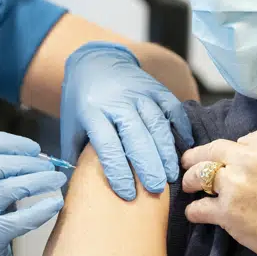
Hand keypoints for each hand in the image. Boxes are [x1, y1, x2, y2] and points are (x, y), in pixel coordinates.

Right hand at [0, 132, 66, 255]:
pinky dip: (42, 209)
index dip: (11, 143)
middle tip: (53, 168)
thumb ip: (1, 175)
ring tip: (58, 180)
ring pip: (10, 189)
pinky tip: (56, 204)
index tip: (35, 148)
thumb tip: (40, 158)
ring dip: (39, 181)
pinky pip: (20, 219)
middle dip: (31, 163)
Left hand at [60, 42, 190, 199]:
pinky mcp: (155, 87)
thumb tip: (80, 187)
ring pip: (157, 124)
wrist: (95, 62)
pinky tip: (185, 146)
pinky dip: (181, 127)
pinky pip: (172, 108)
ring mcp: (139, 92)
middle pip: (136, 137)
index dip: (118, 171)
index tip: (127, 193)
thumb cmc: (82, 101)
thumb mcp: (71, 125)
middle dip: (147, 165)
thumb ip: (76, 153)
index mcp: (92, 112)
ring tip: (171, 175)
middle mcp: (117, 101)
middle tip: (156, 189)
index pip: (108, 145)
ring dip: (166, 152)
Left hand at [180, 129, 256, 255]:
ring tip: (188, 186)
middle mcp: (251, 156)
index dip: (236, 152)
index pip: (244, 139)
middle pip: (214, 149)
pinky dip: (194, 211)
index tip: (233, 160)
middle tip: (188, 162)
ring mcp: (236, 183)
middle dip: (198, 156)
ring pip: (199, 174)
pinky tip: (195, 214)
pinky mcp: (227, 211)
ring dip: (191, 180)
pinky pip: (199, 208)